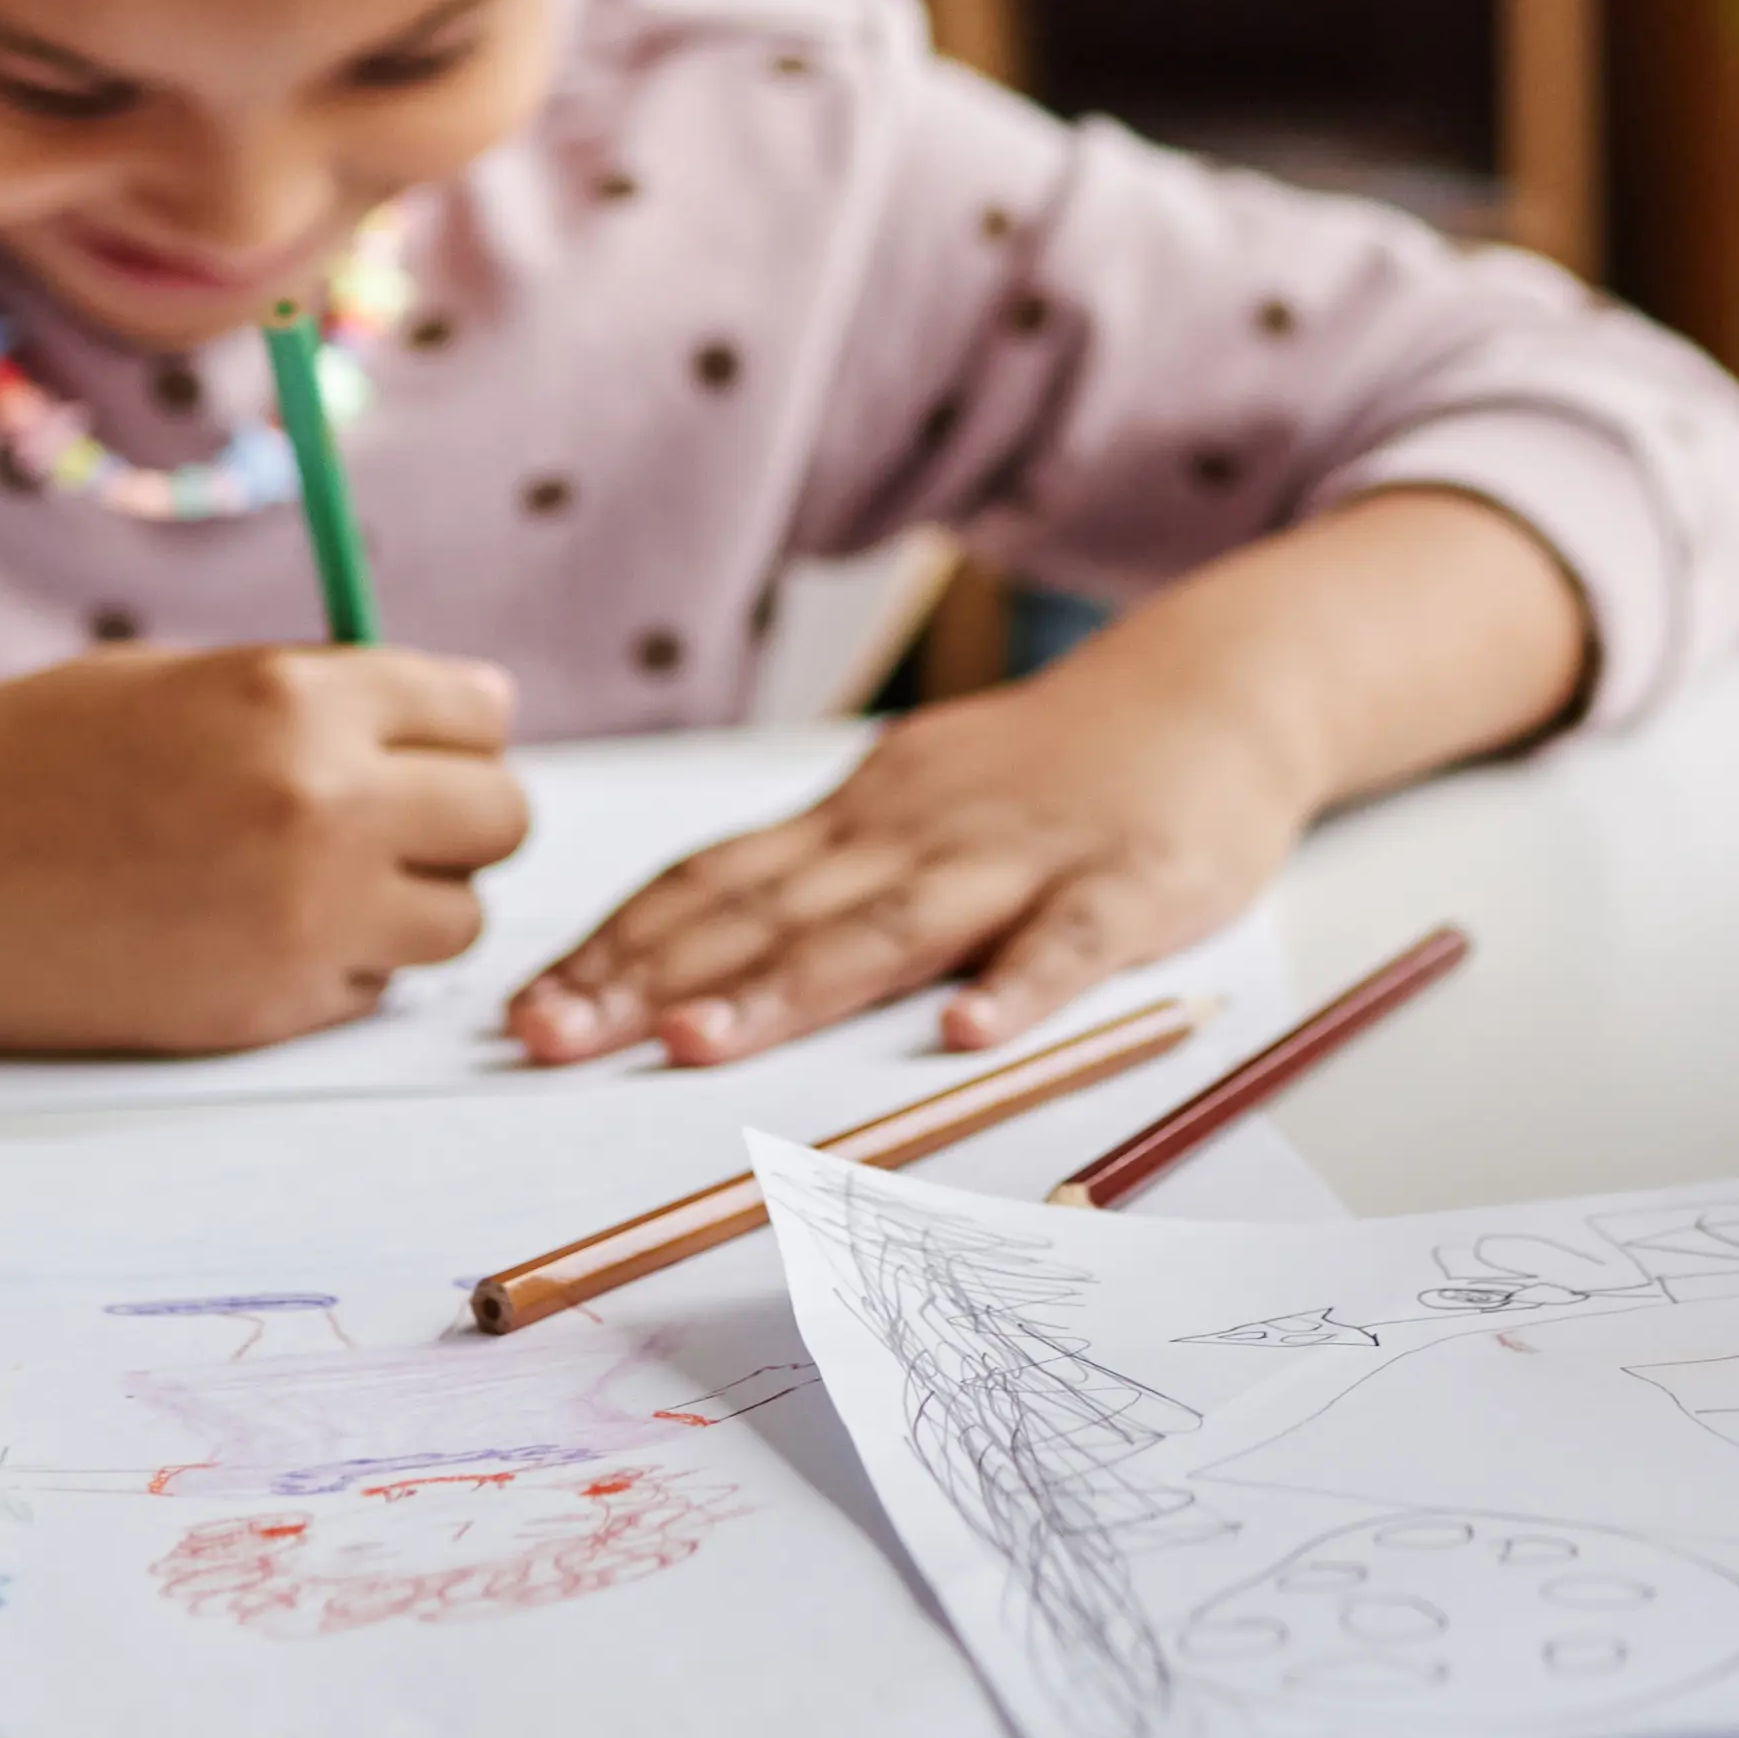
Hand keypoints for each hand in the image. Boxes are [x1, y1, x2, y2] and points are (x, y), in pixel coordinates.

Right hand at [0, 645, 526, 1056]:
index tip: (412, 749)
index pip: (479, 717)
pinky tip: (244, 935)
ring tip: (304, 882)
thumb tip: (486, 709)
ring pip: (457, 920)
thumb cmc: (30, 754)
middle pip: (501, 821)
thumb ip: (338, 697)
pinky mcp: (265, 1013)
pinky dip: (339, 967)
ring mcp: (303, 919)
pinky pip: (374, 989)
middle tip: (378, 823)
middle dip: (453, 820)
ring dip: (408, 902)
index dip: (451, 734)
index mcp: (303, 698)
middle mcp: (325, 805)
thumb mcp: (193, 681)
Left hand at [505, 653, 1310, 1065]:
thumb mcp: (912, 803)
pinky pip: (1068, 941)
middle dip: (651, 979)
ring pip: (890, 929)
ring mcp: (1018, 858)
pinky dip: (1018, 988)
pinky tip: (970, 1036)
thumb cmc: (1046, 772)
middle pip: (768, 912)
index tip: (527, 1009)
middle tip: (550, 1038)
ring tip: (701, 1046)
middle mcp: (914, 835)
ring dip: (788, 987)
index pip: (711, 883)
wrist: (1211, 691)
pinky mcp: (1127, 884)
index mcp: (857, 822)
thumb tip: (677, 957)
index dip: (616, 947)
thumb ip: (817, 879)